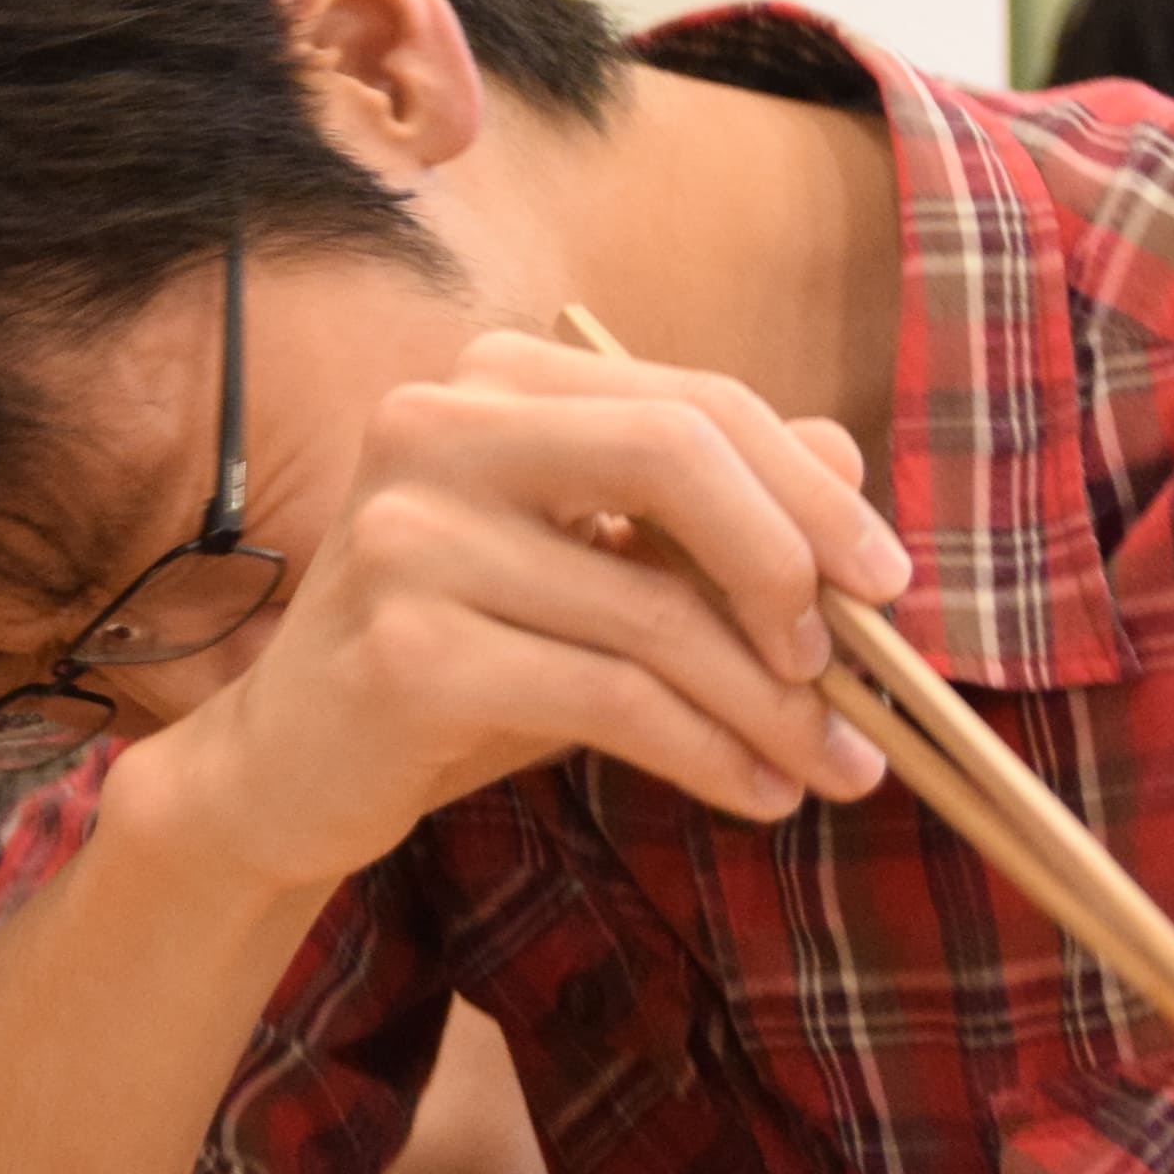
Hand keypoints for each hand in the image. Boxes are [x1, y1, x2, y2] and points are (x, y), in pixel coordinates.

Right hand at [140, 326, 902, 892]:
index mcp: (490, 380)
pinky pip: (611, 697)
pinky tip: (758, 793)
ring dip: (772, 704)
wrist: (287, 769)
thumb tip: (845, 457)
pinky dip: (709, 753)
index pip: (692, 402)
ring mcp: (408, 534)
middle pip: (678, 455)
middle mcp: (435, 425)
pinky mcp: (404, 648)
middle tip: (856, 665)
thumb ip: (702, 510)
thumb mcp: (591, 570)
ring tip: (832, 765)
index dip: (808, 489)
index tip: (886, 581)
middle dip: (795, 565)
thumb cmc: (461, 659)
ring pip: (656, 610)